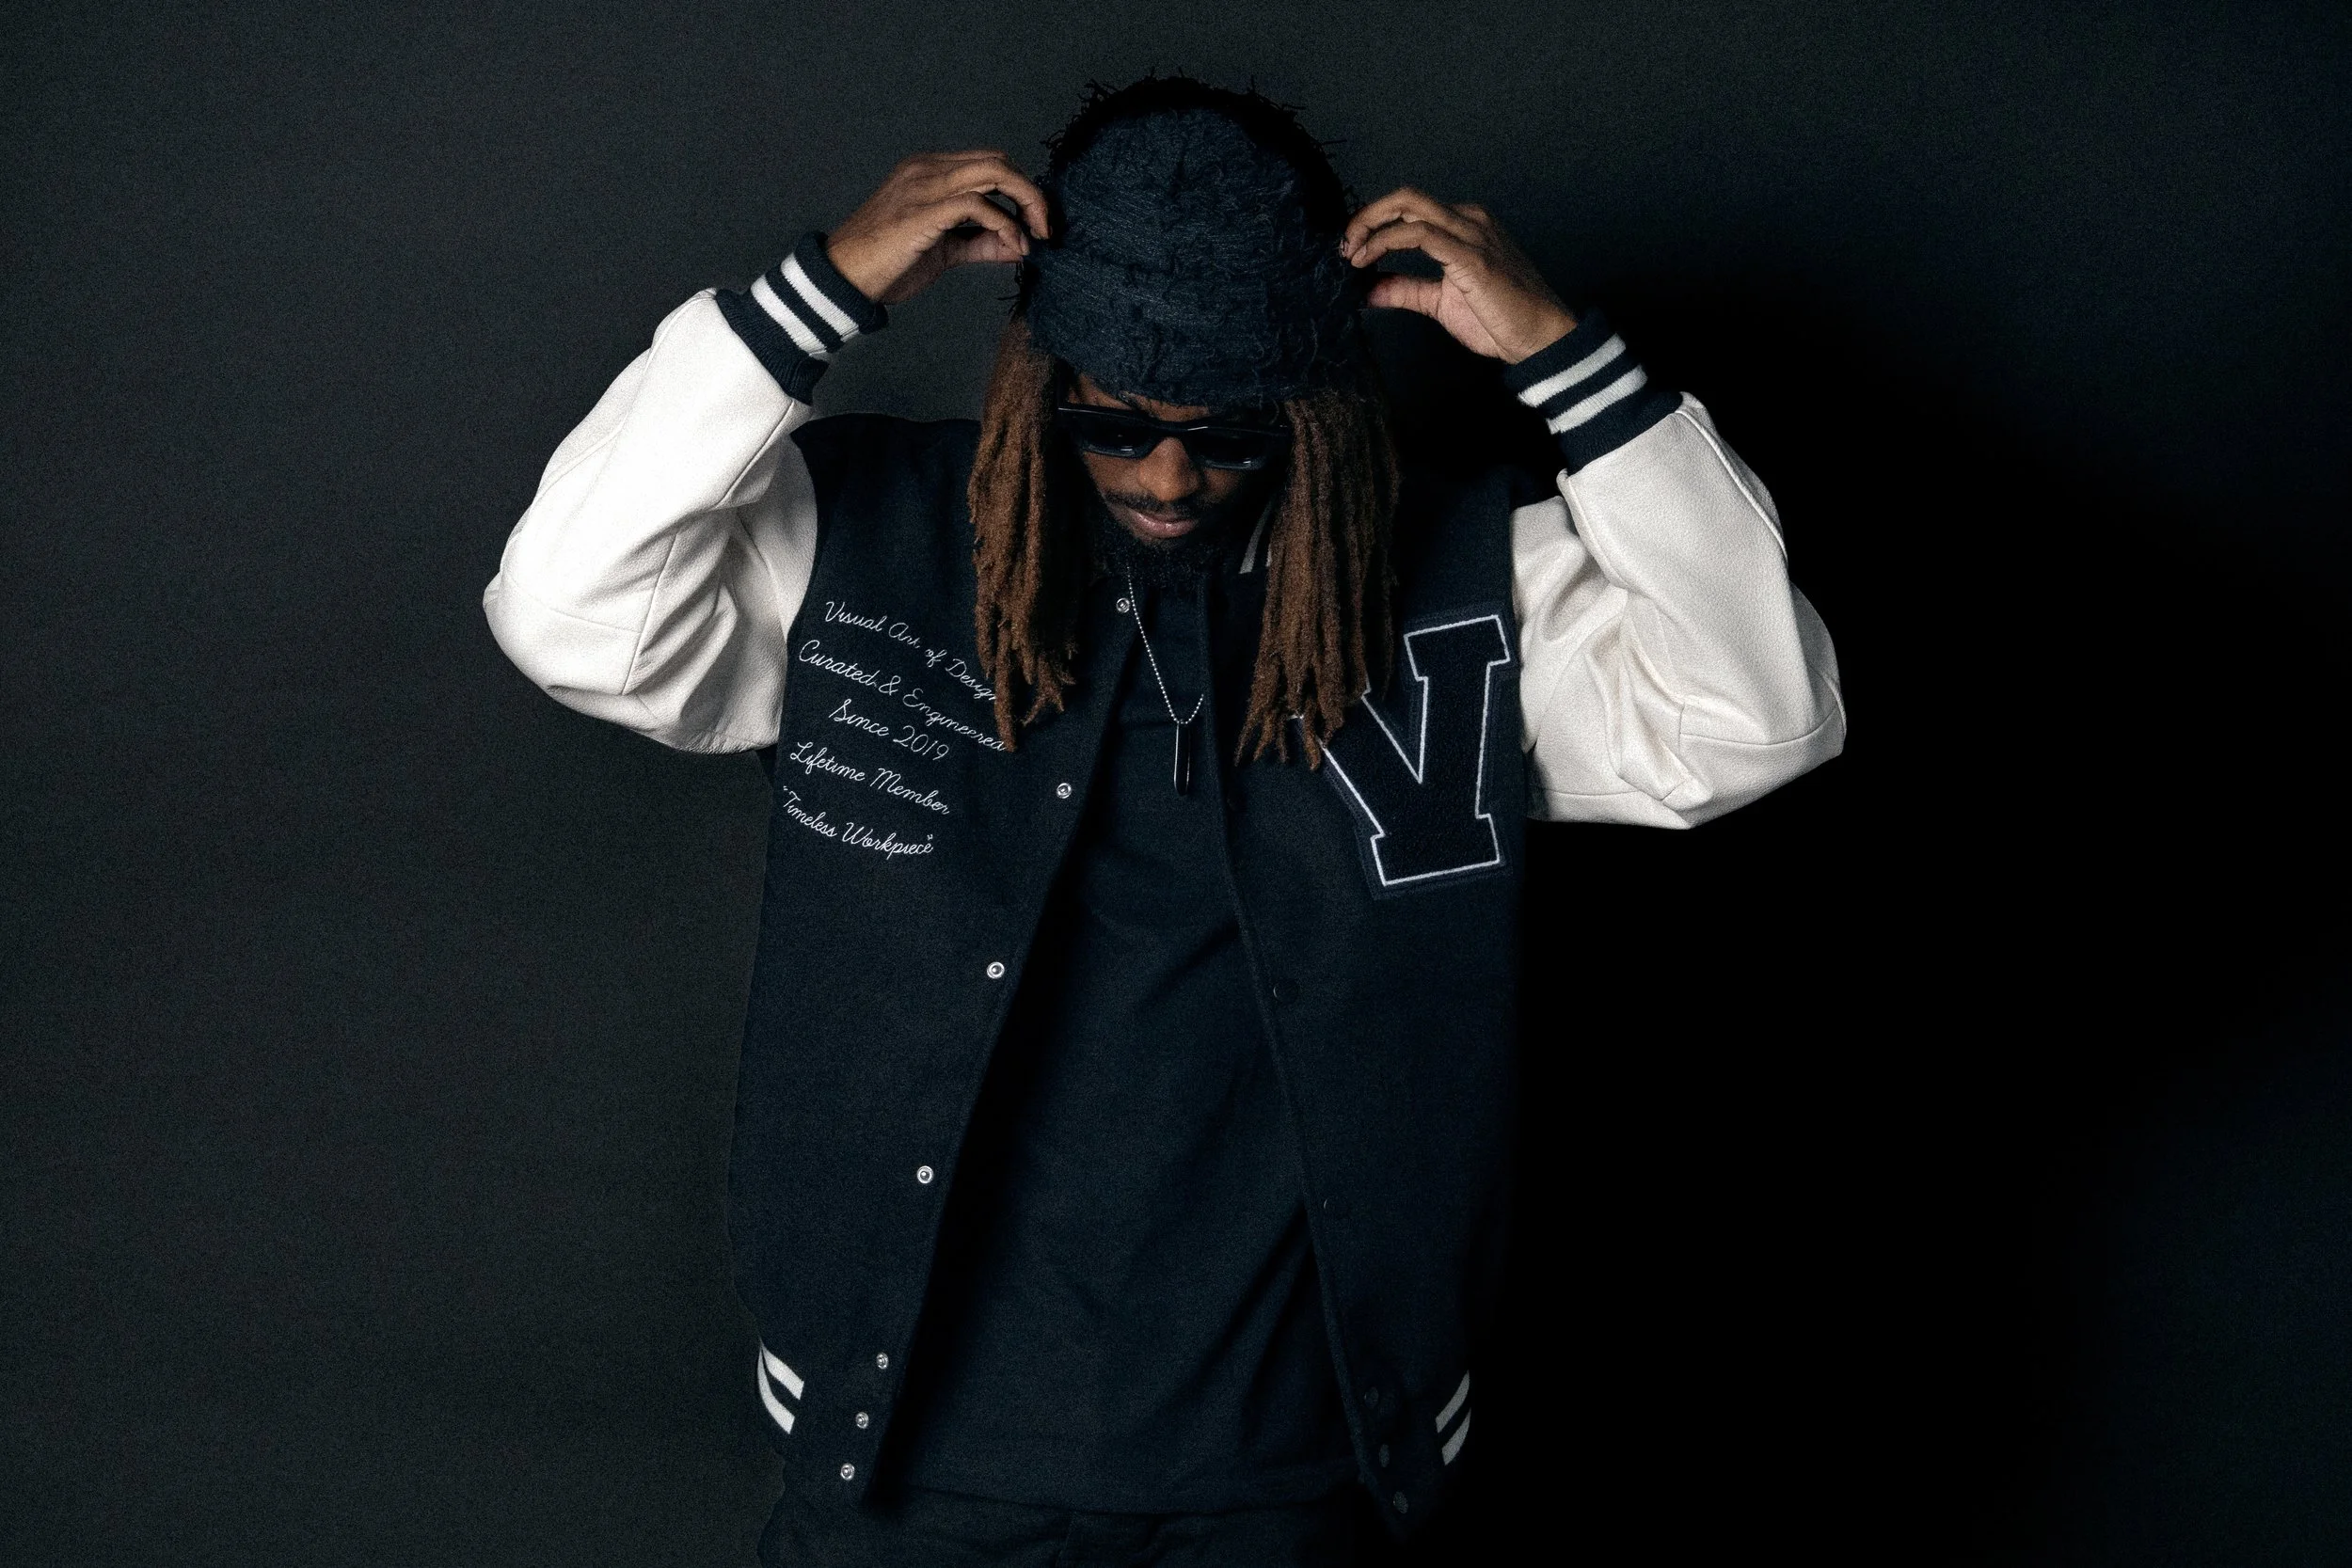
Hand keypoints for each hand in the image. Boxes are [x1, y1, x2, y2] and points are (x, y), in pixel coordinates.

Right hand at [825, 151, 1050, 306]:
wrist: (843, 278)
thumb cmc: (887, 264)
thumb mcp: (943, 252)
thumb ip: (978, 244)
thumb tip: (1017, 246)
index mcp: (930, 172)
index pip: (989, 164)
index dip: (1021, 190)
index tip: (1036, 224)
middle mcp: (928, 170)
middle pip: (998, 162)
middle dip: (1032, 193)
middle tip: (1046, 229)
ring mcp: (924, 186)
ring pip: (993, 172)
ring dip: (1026, 203)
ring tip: (1036, 236)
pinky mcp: (922, 212)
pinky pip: (976, 204)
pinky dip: (1003, 224)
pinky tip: (1012, 246)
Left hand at [1341, 188, 1576, 363]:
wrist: (1539, 338)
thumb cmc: (1500, 319)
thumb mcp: (1441, 302)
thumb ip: (1407, 290)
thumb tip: (1370, 290)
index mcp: (1463, 226)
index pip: (1411, 209)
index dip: (1375, 223)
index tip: (1352, 250)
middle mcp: (1468, 220)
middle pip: (1406, 198)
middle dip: (1367, 215)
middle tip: (1344, 243)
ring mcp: (1471, 233)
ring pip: (1410, 207)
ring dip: (1371, 226)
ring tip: (1352, 253)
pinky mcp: (1471, 256)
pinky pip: (1421, 235)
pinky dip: (1388, 243)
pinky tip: (1369, 260)